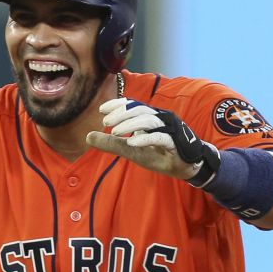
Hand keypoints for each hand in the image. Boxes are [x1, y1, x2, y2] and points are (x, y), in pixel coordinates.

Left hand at [84, 97, 211, 180]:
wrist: (184, 166)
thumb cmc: (158, 153)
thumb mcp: (130, 150)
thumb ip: (111, 143)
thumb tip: (88, 136)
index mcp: (149, 117)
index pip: (133, 105)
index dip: (118, 105)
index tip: (101, 109)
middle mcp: (160, 118)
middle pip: (139, 110)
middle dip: (122, 113)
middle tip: (105, 121)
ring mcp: (169, 129)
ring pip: (148, 120)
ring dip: (130, 125)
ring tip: (115, 131)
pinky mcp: (175, 142)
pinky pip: (159, 137)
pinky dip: (145, 139)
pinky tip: (131, 143)